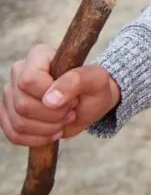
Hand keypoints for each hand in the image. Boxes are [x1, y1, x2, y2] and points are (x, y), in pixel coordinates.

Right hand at [1, 44, 120, 145]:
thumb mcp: (96, 79)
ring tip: (64, 119)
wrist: (90, 103)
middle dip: (52, 115)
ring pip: (18, 122)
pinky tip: (53, 131)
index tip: (72, 98)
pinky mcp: (9, 114)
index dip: (50, 95)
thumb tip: (50, 99)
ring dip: (47, 128)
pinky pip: (14, 135)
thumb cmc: (94, 86)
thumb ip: (76, 80)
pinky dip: (37, 139)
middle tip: (71, 110)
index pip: (29, 80)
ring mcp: (11, 94)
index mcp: (39, 55)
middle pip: (23, 104)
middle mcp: (19, 72)